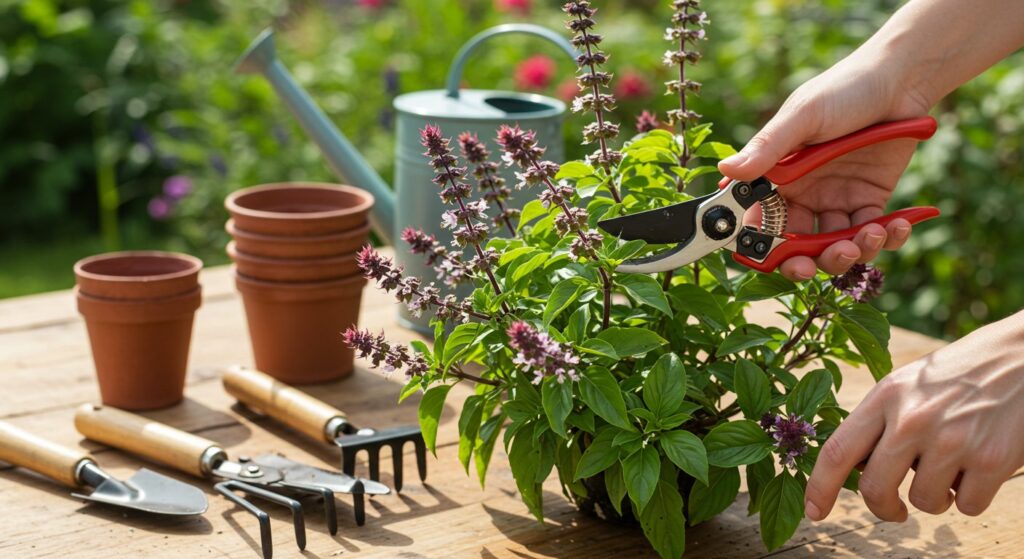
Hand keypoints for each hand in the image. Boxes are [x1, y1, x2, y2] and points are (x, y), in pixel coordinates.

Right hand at [718, 50, 932, 281]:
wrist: (901, 80)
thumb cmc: (844, 90)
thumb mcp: (803, 117)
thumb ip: (767, 147)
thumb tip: (726, 170)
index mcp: (778, 177)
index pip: (760, 222)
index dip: (763, 246)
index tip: (775, 257)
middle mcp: (804, 194)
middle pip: (797, 245)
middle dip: (808, 261)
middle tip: (819, 262)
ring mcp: (837, 200)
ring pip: (835, 246)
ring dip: (851, 252)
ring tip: (870, 234)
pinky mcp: (872, 201)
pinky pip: (873, 233)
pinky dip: (887, 238)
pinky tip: (897, 226)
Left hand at [804, 311, 1023, 521]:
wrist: (1022, 355)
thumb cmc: (958, 373)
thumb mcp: (908, 383)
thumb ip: (879, 421)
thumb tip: (855, 468)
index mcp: (886, 397)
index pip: (837, 451)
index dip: (820, 487)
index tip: (814, 512)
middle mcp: (912, 419)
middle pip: (875, 489)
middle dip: (883, 508)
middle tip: (895, 509)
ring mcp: (952, 440)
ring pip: (924, 502)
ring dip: (936, 497)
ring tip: (950, 467)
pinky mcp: (991, 460)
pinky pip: (967, 506)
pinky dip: (971, 497)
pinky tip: (978, 466)